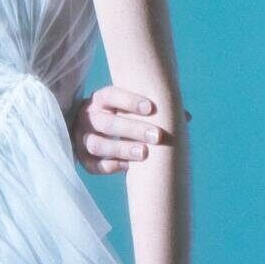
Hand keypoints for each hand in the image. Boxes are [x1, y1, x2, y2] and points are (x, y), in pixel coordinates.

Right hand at [68, 86, 191, 173]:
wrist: (92, 128)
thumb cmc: (121, 114)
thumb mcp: (130, 106)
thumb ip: (153, 109)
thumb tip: (186, 117)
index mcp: (99, 99)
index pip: (111, 96)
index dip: (129, 101)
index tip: (151, 108)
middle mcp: (87, 116)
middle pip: (106, 123)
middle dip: (133, 129)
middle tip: (157, 136)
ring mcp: (80, 137)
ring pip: (97, 145)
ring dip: (121, 149)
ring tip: (145, 154)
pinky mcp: (79, 156)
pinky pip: (92, 165)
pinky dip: (110, 166)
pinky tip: (129, 167)